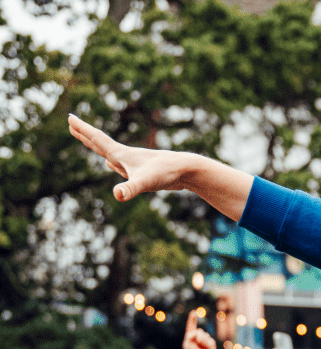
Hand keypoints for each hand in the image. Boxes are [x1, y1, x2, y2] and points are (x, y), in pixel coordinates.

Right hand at [68, 115, 197, 201]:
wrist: (187, 170)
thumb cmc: (166, 173)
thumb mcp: (145, 182)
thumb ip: (130, 189)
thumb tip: (118, 195)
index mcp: (122, 154)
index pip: (97, 139)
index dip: (82, 130)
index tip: (70, 117)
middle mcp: (127, 156)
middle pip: (101, 144)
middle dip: (85, 134)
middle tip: (72, 123)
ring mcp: (135, 163)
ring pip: (111, 153)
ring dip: (98, 147)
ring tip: (89, 141)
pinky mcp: (143, 171)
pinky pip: (122, 165)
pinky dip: (113, 163)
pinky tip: (113, 164)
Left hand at [181, 310, 216, 348]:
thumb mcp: (188, 345)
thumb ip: (190, 337)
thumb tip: (197, 331)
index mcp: (191, 337)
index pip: (191, 327)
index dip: (192, 320)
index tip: (193, 312)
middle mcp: (198, 337)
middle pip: (199, 331)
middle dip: (197, 336)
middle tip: (196, 342)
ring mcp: (205, 340)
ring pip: (204, 335)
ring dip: (202, 341)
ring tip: (201, 348)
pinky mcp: (211, 343)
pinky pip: (209, 340)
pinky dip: (207, 344)